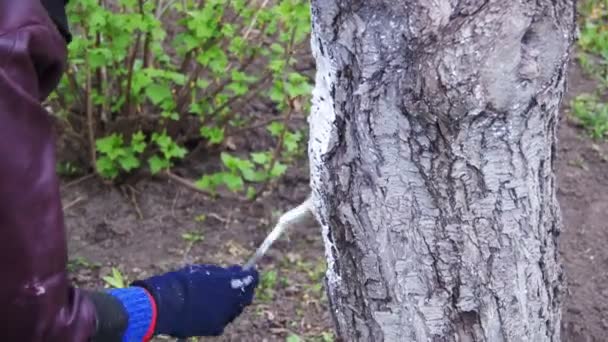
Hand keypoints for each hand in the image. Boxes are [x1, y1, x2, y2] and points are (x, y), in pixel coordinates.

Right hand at [132, 264, 258, 337]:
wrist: (164, 305)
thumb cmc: (181, 282)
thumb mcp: (204, 271)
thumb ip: (223, 273)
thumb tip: (237, 272)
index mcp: (230, 283)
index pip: (250, 279)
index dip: (251, 275)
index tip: (251, 271)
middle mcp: (231, 301)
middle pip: (246, 296)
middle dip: (245, 289)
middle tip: (240, 283)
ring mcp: (224, 316)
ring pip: (236, 309)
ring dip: (234, 301)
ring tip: (225, 295)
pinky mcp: (215, 328)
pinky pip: (224, 319)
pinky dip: (223, 312)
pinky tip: (215, 307)